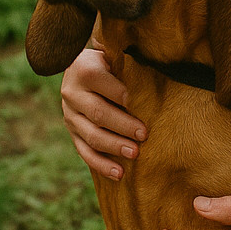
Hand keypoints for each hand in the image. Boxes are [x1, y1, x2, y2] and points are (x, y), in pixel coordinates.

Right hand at [61, 46, 146, 180]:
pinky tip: (119, 173)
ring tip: (134, 154)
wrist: (80, 71)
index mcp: (83, 69)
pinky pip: (85, 152)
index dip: (120, 93)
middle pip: (98, 113)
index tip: (138, 102)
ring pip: (91, 135)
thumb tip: (160, 69)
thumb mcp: (114, 56)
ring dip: (114, 146)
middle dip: (122, 125)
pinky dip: (101, 165)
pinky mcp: (72, 133)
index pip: (100, 81)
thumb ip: (128, 62)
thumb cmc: (110, 63)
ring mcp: (70, 115)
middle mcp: (72, 93)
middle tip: (144, 135)